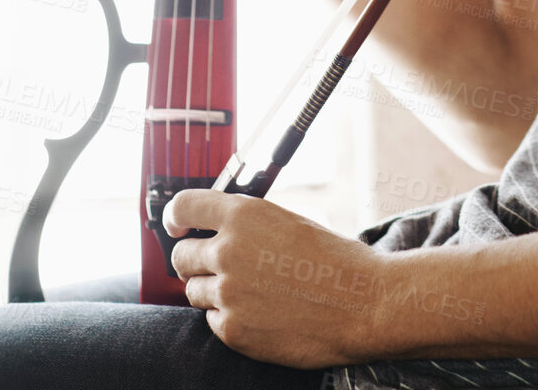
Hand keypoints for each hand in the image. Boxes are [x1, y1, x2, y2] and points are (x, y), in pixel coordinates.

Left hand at [163, 189, 391, 367]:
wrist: (361, 304)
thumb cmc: (333, 260)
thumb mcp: (287, 221)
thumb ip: (247, 224)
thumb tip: (217, 230)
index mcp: (243, 215)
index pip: (183, 207)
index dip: (176, 217)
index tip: (177, 226)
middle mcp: (228, 251)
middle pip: (180, 255)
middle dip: (194, 260)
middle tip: (217, 266)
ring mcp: (228, 293)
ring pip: (194, 291)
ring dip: (212, 290)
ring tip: (250, 291)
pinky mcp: (233, 331)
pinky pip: (212, 321)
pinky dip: (228, 318)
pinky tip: (259, 312)